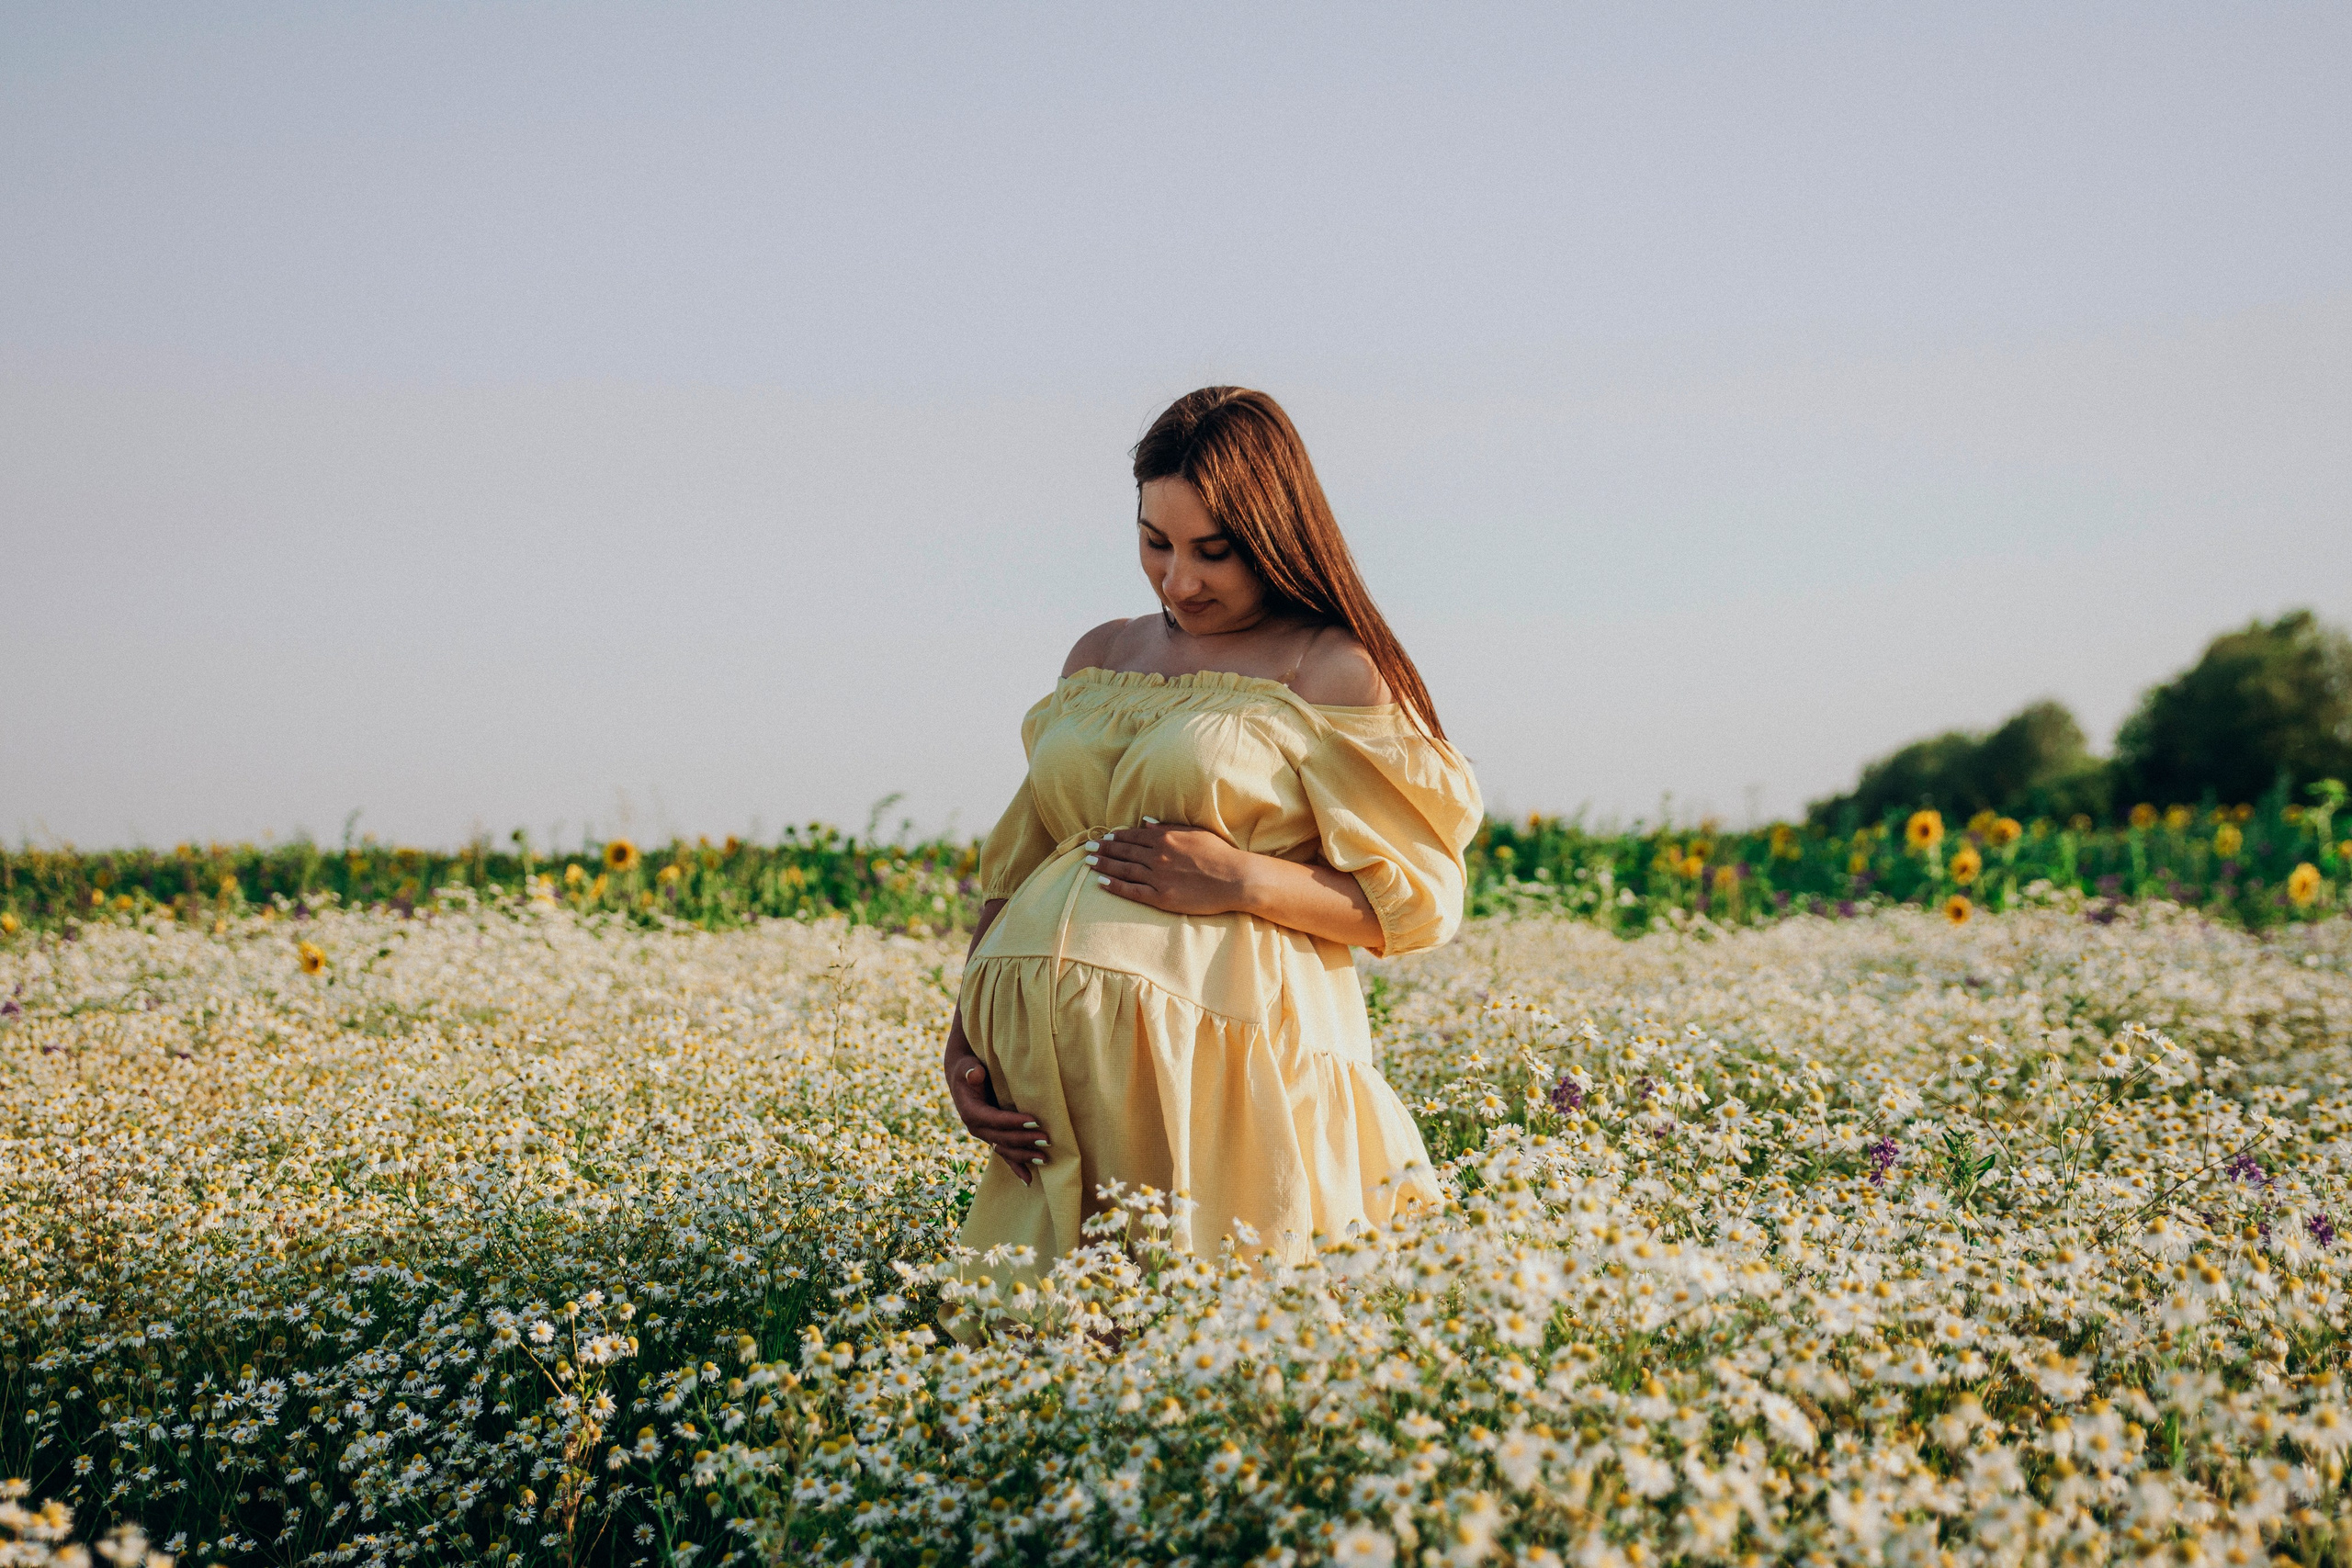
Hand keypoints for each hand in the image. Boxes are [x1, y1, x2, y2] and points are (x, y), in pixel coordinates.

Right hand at [945, 1035, 1047, 1184]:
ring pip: (1006, 1150)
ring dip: (1025, 1155)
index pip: (994, 1120)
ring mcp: (985, 1136)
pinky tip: (1029, 1181)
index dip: (1013, 1122)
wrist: (962, 1079)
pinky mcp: (993, 1138)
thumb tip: (975, 1074)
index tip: (1034, 1121)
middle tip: (1047, 1139)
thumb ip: (971, 1071)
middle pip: (1003, 1138)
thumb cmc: (967, 1070)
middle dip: (1025, 1140)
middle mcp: (977, 1129)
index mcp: (971, 1112)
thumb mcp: (965, 1067)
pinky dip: (1017, 1168)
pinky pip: (1005, 1155)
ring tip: (1045, 1158)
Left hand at [1086, 821, 1256, 916]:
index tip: (1103, 837)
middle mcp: (1157, 856)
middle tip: (1087, 848)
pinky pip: (1132, 891)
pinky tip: (1101, 882)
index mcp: (1165, 838)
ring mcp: (1158, 877)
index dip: (1115, 837)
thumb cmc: (1219, 854)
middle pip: (1123, 852)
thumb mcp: (1194, 833)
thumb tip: (1147, 822)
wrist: (1235, 879)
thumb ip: (1168, 827)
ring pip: (1124, 869)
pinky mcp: (1161, 897)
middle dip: (1104, 849)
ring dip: (1104, 865)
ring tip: (1089, 862)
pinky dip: (1115, 886)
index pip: (1133, 836)